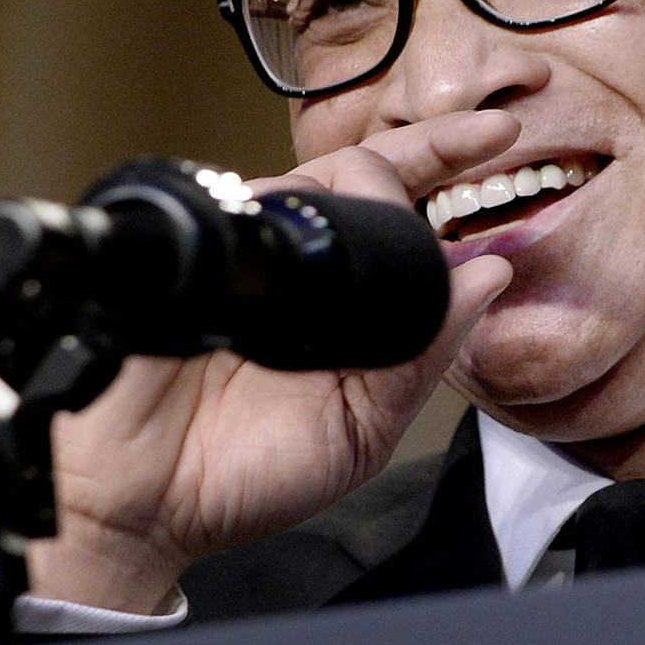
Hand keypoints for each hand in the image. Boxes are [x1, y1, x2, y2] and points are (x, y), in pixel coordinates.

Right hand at [24, 109, 523, 609]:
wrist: (142, 509)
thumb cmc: (240, 474)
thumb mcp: (362, 425)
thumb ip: (423, 352)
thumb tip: (490, 275)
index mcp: (329, 297)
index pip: (389, 207)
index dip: (442, 160)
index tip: (503, 136)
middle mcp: (282, 262)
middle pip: (356, 171)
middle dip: (428, 151)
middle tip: (488, 141)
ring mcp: (229, 250)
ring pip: (304, 180)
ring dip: (363, 188)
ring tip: (392, 229)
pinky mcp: (179, 250)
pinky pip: (238, 210)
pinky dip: (284, 219)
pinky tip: (308, 258)